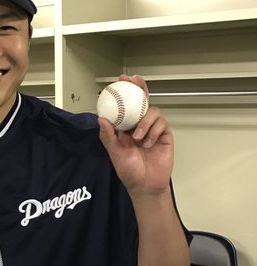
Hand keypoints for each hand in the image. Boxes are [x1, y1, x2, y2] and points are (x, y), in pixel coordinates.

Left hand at [98, 75, 173, 195]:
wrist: (145, 185)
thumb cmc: (129, 171)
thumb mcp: (115, 153)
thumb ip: (108, 136)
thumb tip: (101, 119)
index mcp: (126, 127)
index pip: (126, 105)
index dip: (125, 91)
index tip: (121, 80)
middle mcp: (140, 125)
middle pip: (143, 101)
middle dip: (140, 89)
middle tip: (135, 81)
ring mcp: (153, 129)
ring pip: (153, 112)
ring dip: (144, 122)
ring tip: (137, 137)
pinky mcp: (165, 136)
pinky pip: (162, 125)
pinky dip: (154, 132)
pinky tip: (148, 143)